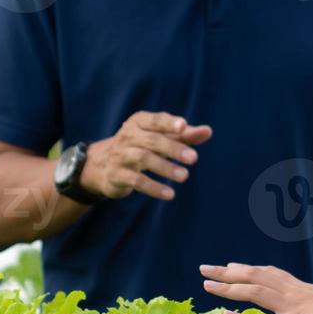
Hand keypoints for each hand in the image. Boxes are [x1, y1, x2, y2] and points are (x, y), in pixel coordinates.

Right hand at [85, 111, 211, 200]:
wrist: (103, 165)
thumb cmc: (141, 146)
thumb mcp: (161, 138)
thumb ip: (184, 135)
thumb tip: (208, 131)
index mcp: (139, 122)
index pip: (156, 120)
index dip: (169, 123)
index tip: (183, 126)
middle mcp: (128, 135)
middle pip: (152, 140)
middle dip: (173, 148)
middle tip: (193, 158)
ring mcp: (120, 154)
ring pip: (143, 158)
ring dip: (165, 167)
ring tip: (184, 176)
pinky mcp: (116, 174)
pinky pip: (135, 180)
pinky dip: (153, 187)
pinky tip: (169, 194)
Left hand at [200, 263, 312, 313]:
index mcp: (300, 288)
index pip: (269, 274)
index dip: (248, 270)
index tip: (230, 266)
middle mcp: (292, 291)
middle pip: (254, 275)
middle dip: (228, 272)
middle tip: (205, 268)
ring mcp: (291, 304)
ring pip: (253, 290)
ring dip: (227, 287)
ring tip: (206, 284)